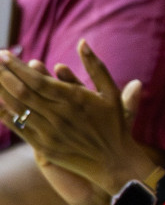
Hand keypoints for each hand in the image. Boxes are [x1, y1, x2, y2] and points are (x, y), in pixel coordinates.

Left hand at [0, 41, 164, 193]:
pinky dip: (6, 114)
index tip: (4, 55)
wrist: (115, 162)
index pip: (37, 80)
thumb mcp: (111, 93)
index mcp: (74, 100)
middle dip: (4, 75)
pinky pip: (19, 127)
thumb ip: (96, 67)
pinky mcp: (45, 147)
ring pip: (18, 108)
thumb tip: (82, 42)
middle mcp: (59, 115)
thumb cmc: (115, 125)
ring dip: (2, 91)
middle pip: (22, 92)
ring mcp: (50, 132)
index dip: (17, 67)